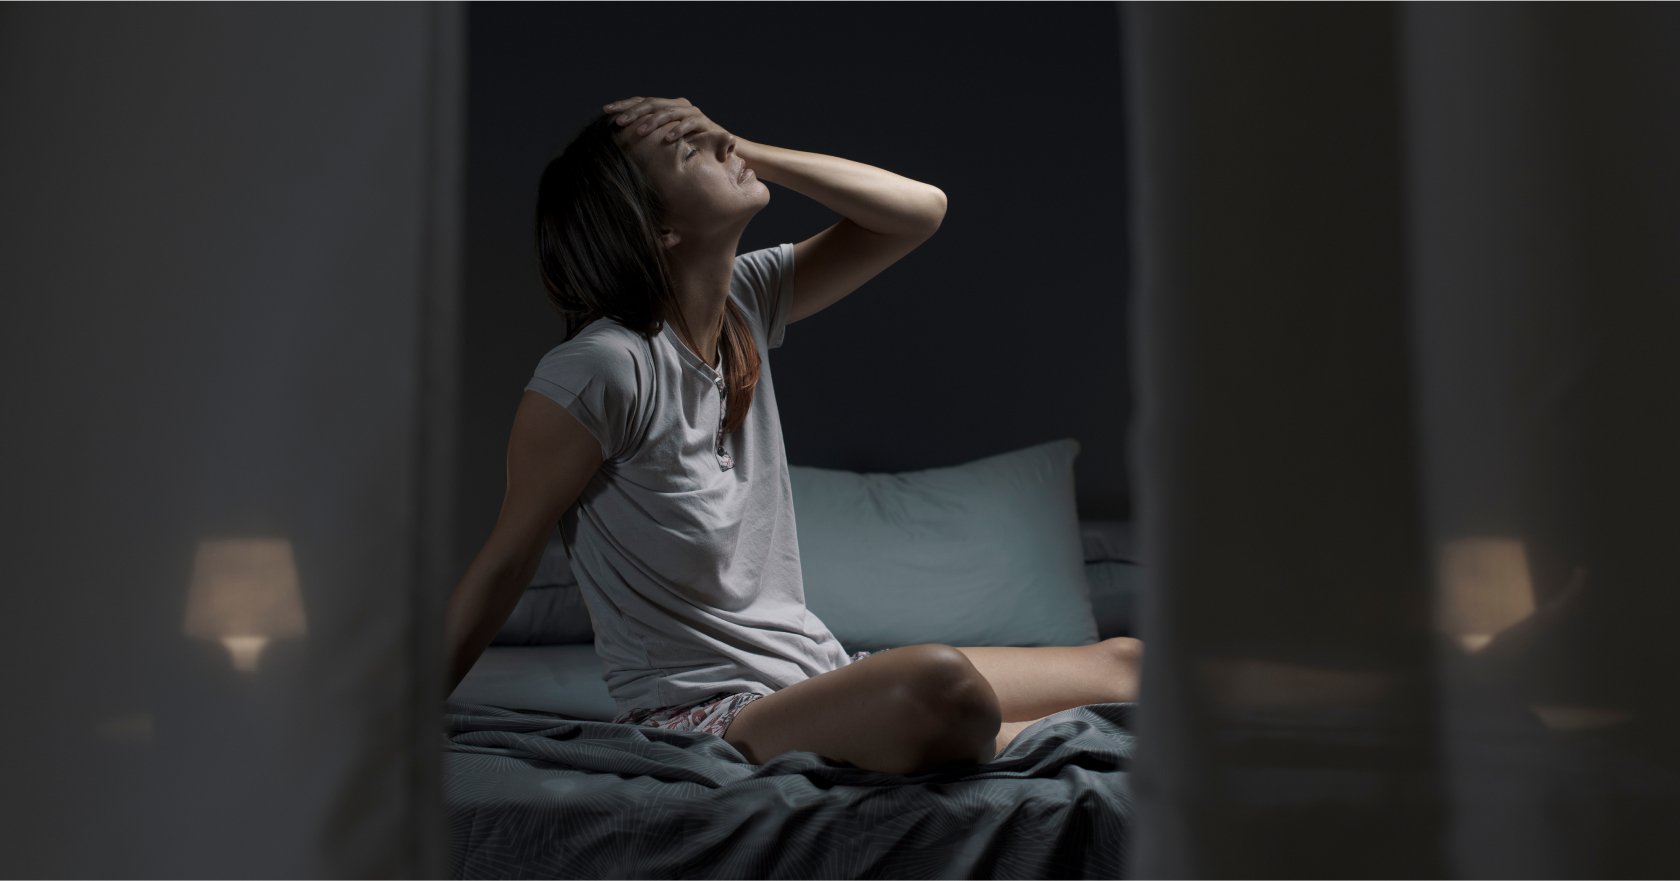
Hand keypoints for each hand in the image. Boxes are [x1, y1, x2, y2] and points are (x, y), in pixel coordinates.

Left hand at [602, 96, 734, 145]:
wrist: (721, 149)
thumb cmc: (689, 146)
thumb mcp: (667, 137)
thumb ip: (651, 133)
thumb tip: (624, 137)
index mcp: (667, 106)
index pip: (642, 101)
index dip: (624, 105)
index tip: (605, 111)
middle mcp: (679, 105)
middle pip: (652, 104)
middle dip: (634, 112)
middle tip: (618, 122)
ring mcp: (692, 112)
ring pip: (668, 113)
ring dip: (652, 123)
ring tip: (638, 132)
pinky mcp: (704, 123)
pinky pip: (689, 124)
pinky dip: (677, 131)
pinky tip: (666, 139)